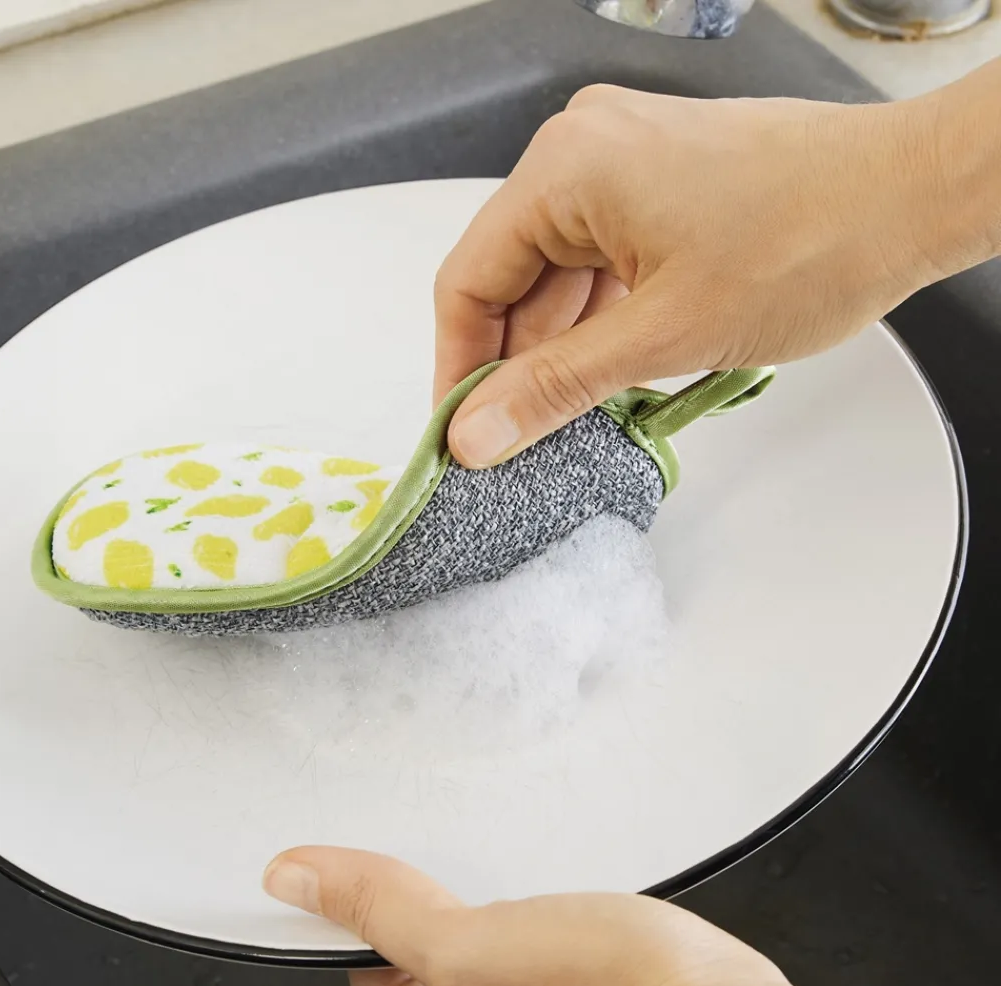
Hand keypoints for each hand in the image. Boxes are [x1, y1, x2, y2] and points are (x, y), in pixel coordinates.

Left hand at [262, 848, 816, 985]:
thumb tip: (296, 878)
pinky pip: (543, 979)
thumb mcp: (470, 940)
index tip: (419, 879)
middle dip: (459, 917)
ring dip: (513, 927)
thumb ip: (377, 907)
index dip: (390, 907)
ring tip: (552, 918)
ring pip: (493, 968)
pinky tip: (584, 934)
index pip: (368, 962)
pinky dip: (555, 947)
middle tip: (505, 901)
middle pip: (431, 965)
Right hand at [432, 81, 983, 467]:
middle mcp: (583, 151)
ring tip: (573, 420)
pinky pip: (600, 264)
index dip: (458, 367)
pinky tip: (611, 376)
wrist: (916, 198)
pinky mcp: (658, 186)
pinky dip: (600, 323)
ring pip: (558, 279)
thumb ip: (555, 387)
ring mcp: (623, 165)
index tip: (462, 434)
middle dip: (516, 365)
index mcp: (567, 167)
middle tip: (520, 443)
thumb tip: (476, 435)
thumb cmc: (810, 241)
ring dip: (563, 351)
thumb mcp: (662, 334)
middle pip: (512, 279)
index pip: (470, 279)